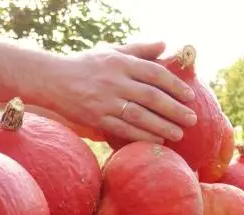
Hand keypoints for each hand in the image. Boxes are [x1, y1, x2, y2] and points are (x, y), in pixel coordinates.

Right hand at [43, 41, 197, 143]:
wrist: (52, 79)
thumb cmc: (86, 65)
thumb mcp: (111, 51)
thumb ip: (139, 49)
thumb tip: (165, 44)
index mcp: (120, 63)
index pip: (154, 73)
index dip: (175, 85)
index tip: (190, 96)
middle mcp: (114, 81)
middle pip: (151, 96)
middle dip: (174, 109)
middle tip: (192, 119)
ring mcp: (105, 101)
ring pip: (139, 116)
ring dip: (162, 126)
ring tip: (179, 134)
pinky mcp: (96, 118)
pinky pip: (123, 129)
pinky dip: (141, 136)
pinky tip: (157, 140)